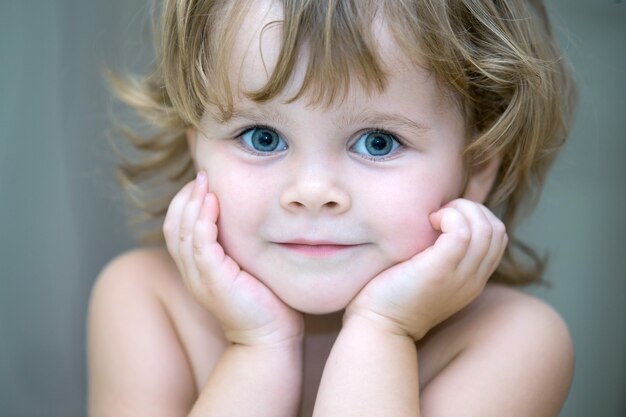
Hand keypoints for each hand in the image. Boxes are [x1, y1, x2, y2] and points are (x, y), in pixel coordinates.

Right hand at [163, 172, 303, 346]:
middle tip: (201, 175)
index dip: (184, 203)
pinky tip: (214, 202)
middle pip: (173, 227)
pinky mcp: (215, 281)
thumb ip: (237, 246)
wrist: (270, 336)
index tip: (201, 182)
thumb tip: (249, 217)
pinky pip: (200, 245)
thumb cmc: (265, 300)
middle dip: (184, 197)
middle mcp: (192, 274)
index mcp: (196, 270)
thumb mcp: (245, 267)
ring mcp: (200, 279)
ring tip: (204, 181)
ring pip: (182, 232)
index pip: (176, 229)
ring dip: (192, 203)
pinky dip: (203, 220)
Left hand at [344, 199, 507, 339]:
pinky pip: (462, 232)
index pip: (498, 237)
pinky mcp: (440, 271)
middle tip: (439, 214)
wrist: (379, 326)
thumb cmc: (392, 296)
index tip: (445, 218)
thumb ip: (441, 256)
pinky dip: (449, 217)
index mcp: (473, 280)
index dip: (477, 217)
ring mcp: (460, 276)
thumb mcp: (427, 276)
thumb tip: (435, 224)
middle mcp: (473, 280)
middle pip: (497, 229)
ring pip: (485, 228)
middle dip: (471, 209)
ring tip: (433, 218)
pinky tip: (428, 222)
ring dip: (461, 210)